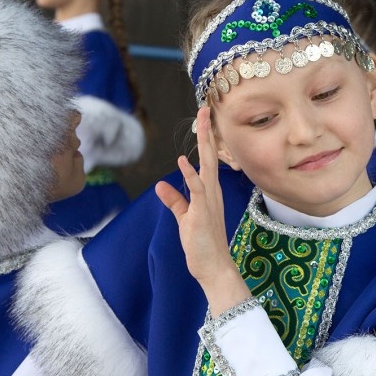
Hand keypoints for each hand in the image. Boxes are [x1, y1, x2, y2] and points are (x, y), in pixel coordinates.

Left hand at [155, 106, 249, 314]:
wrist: (214, 267)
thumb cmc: (201, 244)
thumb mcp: (184, 218)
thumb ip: (174, 201)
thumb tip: (161, 185)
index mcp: (208, 192)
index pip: (207, 159)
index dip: (204, 138)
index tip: (203, 118)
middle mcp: (212, 192)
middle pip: (210, 155)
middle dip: (207, 132)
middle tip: (205, 108)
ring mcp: (209, 201)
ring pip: (207, 166)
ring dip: (204, 144)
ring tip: (201, 122)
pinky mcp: (202, 213)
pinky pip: (197, 190)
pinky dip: (191, 175)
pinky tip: (184, 161)